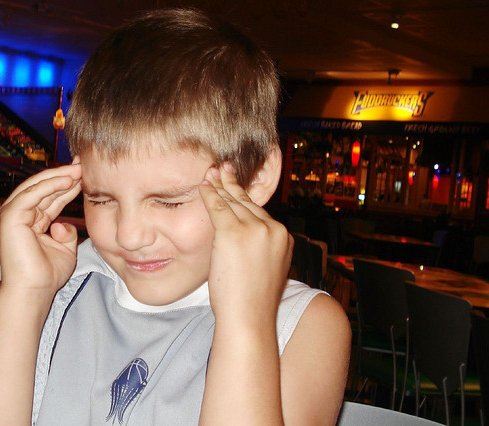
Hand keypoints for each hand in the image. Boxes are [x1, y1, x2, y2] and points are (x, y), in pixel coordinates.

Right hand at [0, 161, 81, 297]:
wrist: (34, 290)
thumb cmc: (47, 274)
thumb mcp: (65, 248)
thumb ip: (67, 233)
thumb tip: (64, 223)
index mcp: (30, 221)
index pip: (50, 197)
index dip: (68, 185)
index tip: (86, 174)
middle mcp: (19, 215)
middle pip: (43, 188)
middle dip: (64, 175)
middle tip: (83, 164)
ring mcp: (12, 214)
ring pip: (36, 186)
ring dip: (59, 176)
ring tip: (78, 169)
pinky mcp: (10, 217)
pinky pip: (32, 194)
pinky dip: (50, 185)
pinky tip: (67, 179)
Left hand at [198, 163, 292, 324]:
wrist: (249, 318)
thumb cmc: (251, 303)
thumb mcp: (264, 272)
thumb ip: (260, 252)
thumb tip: (244, 246)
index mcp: (284, 239)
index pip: (261, 214)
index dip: (245, 199)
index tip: (237, 187)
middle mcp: (274, 230)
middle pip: (248, 203)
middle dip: (233, 185)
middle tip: (224, 169)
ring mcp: (256, 230)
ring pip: (233, 202)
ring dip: (220, 186)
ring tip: (211, 174)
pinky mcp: (234, 232)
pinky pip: (219, 207)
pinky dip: (210, 195)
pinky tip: (203, 186)